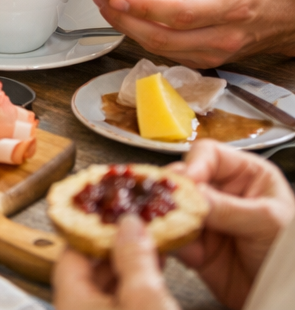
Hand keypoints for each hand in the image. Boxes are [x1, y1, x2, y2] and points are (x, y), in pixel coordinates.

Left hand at [53, 215, 178, 309]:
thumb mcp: (145, 299)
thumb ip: (134, 258)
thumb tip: (128, 223)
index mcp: (70, 302)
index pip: (71, 251)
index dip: (93, 228)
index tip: (112, 212)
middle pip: (89, 271)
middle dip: (116, 248)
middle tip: (137, 227)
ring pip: (108, 291)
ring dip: (129, 270)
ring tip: (151, 248)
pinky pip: (121, 306)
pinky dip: (135, 292)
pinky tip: (157, 280)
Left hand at [91, 0, 294, 65]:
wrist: (287, 13)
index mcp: (232, 5)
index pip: (183, 14)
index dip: (146, 7)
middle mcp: (223, 35)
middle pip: (164, 38)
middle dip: (124, 20)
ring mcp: (215, 53)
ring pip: (162, 49)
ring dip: (130, 26)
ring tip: (110, 1)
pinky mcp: (206, 59)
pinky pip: (168, 51)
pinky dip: (147, 31)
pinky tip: (141, 10)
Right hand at [174, 140, 294, 308]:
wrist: (287, 298)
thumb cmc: (289, 253)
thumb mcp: (266, 223)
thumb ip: (228, 208)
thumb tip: (192, 192)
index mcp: (245, 175)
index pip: (210, 155)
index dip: (194, 164)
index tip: (185, 180)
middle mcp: (222, 192)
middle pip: (186, 179)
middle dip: (176, 192)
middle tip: (169, 202)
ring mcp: (207, 218)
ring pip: (174, 207)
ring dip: (172, 218)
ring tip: (175, 229)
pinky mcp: (196, 244)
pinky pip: (174, 235)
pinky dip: (175, 242)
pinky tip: (188, 253)